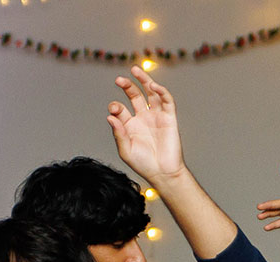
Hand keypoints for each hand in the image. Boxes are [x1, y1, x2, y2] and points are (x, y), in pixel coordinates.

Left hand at [107, 67, 185, 184]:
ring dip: (144, 81)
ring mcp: (156, 116)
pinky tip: (153, 86)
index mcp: (130, 125)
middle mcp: (143, 117)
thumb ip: (119, 133)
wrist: (163, 173)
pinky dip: (161, 91)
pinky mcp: (169, 118)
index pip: (121, 109)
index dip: (116, 107)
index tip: (114, 109)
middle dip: (127, 86)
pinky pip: (166, 101)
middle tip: (118, 80)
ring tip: (135, 70)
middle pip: (135, 95)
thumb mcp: (126, 150)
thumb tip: (110, 116)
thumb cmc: (143, 164)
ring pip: (150, 93)